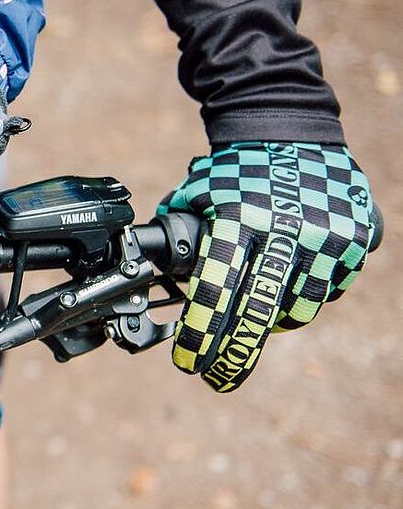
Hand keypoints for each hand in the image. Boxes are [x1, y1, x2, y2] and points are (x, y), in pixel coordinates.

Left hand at [158, 141, 375, 391]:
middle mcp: (287, 230)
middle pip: (259, 312)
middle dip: (233, 354)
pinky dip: (301, 299)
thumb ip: (178, 232)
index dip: (202, 333)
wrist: (292, 130)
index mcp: (239, 218)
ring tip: (249, 322)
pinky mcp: (356, 242)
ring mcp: (327, 238)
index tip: (187, 360)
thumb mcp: (198, 194)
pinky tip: (284, 290)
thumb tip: (150, 272)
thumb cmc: (235, 169)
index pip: (217, 289)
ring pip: (295, 308)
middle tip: (215, 378)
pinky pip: (327, 292)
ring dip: (268, 324)